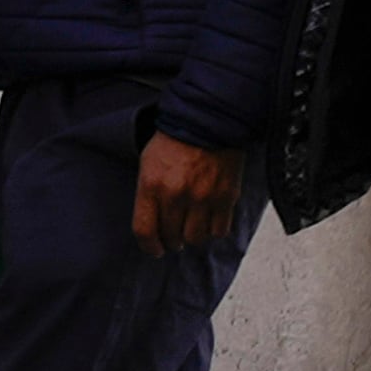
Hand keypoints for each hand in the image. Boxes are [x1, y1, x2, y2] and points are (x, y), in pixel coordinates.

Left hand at [129, 131, 242, 253]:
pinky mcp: (225, 197)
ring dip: (193, 238)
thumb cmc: (174, 142)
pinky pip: (219, 230)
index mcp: (151, 185)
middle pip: (171, 237)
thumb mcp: (148, 165)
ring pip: (196, 238)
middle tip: (174, 237)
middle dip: (171, 241)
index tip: (154, 249)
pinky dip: (214, 230)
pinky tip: (210, 221)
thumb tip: (153, 224)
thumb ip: (149, 195)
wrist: (207, 121)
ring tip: (192, 228)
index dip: (149, 246)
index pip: (144, 230)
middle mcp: (176, 195)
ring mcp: (202, 197)